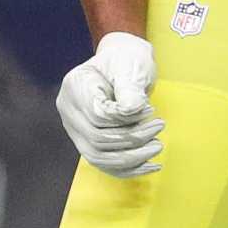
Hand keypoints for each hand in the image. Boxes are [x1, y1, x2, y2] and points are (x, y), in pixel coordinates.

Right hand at [56, 31, 163, 176]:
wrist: (123, 62)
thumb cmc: (127, 59)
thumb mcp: (131, 66)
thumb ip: (130, 89)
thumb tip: (133, 110)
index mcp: (76, 86)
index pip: (98, 116)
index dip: (127, 119)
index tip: (151, 109)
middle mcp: (69, 110)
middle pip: (97, 140)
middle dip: (134, 139)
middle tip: (159, 127)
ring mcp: (75, 128)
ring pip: (98, 157)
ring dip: (132, 157)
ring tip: (157, 146)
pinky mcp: (86, 140)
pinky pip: (103, 163)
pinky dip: (127, 168)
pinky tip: (151, 166)